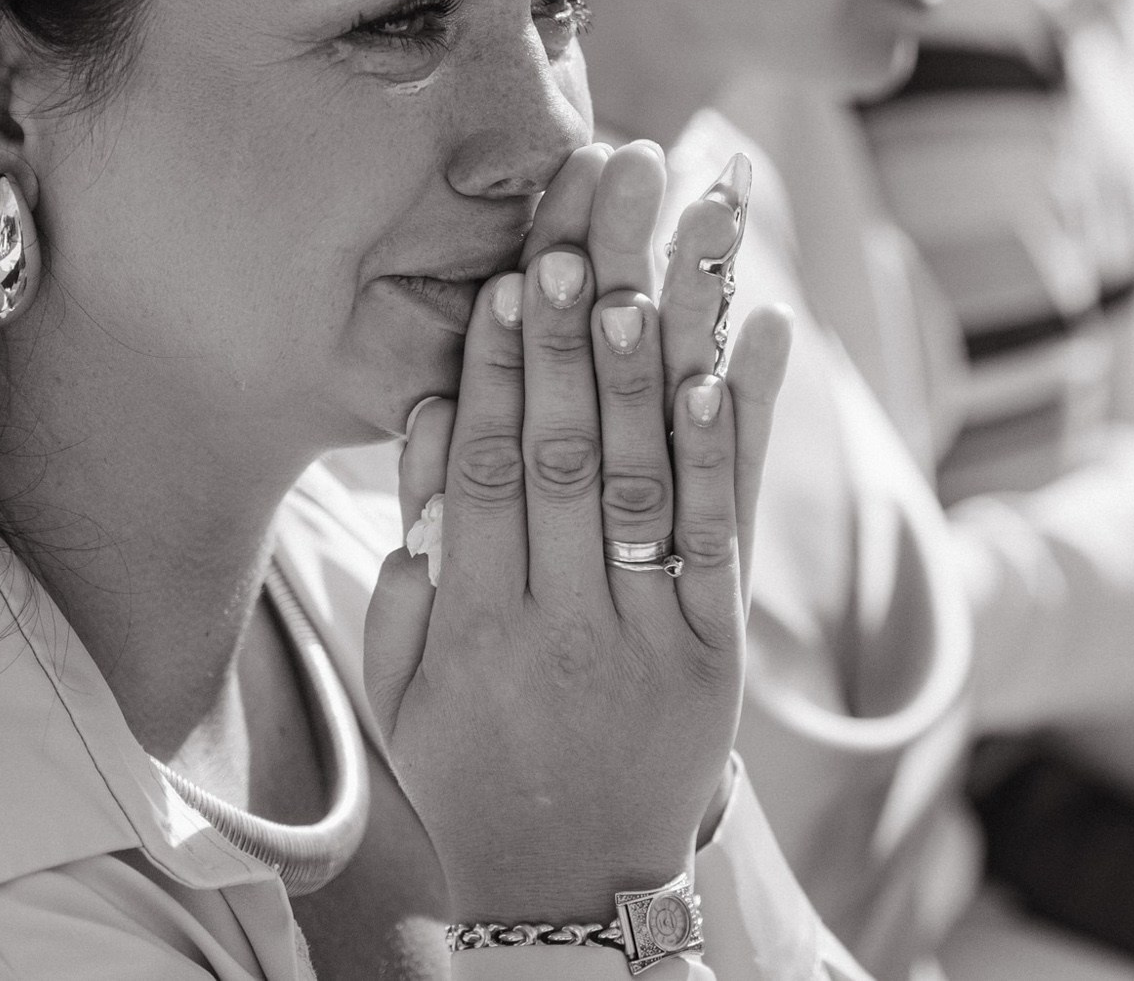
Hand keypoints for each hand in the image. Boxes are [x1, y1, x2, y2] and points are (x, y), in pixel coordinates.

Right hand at [363, 142, 792, 922]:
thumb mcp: (403, 687)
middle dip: (562, 349)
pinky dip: (726, 443)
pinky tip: (730, 360)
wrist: (570, 885)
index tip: (502, 284)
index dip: (492, 374)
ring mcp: (644, 641)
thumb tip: (426, 430)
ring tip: (639, 280)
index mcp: (470, 630)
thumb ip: (403, 569)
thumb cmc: (474, 769)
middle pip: (559, 461)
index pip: (480, 474)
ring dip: (640, 377)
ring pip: (641, 486)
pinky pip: (718, 536)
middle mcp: (557, 629)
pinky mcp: (715, 656)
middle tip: (570, 249)